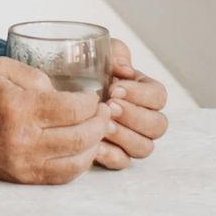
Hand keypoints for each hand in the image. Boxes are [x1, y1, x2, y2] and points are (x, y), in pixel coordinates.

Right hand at [0, 58, 113, 184]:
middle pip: (81, 136)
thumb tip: (66, 92)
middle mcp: (24, 140)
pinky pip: (64, 176)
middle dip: (101, 122)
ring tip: (98, 130)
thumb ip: (37, 75)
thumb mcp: (1, 69)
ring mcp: (25, 163)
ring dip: (96, 144)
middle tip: (105, 113)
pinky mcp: (24, 178)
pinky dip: (81, 163)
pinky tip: (83, 149)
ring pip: (78, 160)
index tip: (95, 97)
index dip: (92, 103)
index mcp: (19, 108)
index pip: (73, 109)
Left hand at [94, 42, 169, 170]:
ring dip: (124, 136)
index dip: (141, 95)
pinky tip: (95, 146)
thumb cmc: (82, 71)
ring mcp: (131, 139)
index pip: (159, 97)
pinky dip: (111, 154)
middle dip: (134, 116)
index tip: (115, 89)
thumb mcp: (99, 54)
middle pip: (158, 126)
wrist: (56, 90)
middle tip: (109, 107)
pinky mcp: (115, 155)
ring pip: (144, 147)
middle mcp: (143, 118)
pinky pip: (123, 162)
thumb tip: (125, 68)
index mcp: (144, 92)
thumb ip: (115, 54)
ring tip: (101, 125)